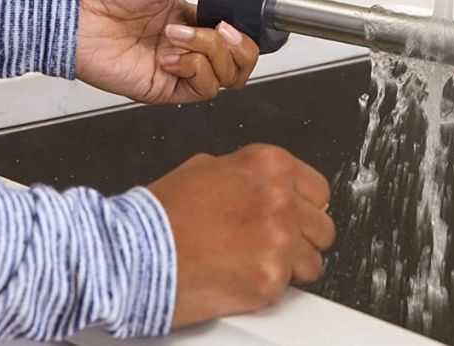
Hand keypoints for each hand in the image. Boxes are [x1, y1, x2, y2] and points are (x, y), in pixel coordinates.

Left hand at [76, 0, 264, 103]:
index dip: (246, 30)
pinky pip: (200, 90)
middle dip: (238, 46)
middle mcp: (184, 44)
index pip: (235, 34)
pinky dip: (193, 70)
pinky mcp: (162, 88)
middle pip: (238, 61)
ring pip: (225, 78)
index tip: (242, 17)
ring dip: (210, 53)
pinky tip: (167, 54)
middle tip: (220, 28)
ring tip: (177, 35)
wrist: (74, 5)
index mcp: (188, 15)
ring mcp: (175, 68)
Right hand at [147, 145, 334, 327]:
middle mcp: (280, 199)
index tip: (293, 216)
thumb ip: (248, 175)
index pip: (318, 190)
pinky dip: (266, 287)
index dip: (303, 207)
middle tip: (270, 244)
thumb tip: (268, 186)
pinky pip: (287, 289)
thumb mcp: (206, 169)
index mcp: (269, 165)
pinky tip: (238, 277)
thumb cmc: (160, 214)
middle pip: (322, 227)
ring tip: (251, 262)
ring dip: (289, 265)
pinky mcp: (270, 280)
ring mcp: (279, 241)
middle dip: (301, 237)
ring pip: (312, 261)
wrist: (132, 253)